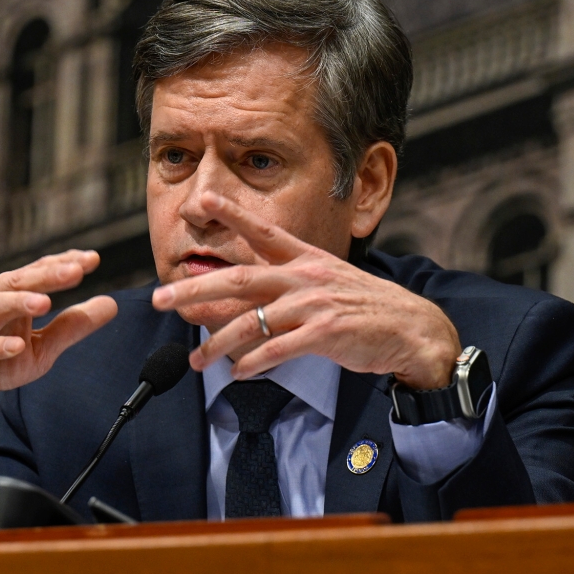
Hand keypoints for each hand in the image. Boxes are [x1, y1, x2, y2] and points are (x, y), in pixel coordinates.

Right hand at [0, 250, 117, 434]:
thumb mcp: (40, 348)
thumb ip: (72, 326)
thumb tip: (112, 304)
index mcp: (10, 294)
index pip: (39, 271)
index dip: (64, 263)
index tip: (93, 259)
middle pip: (19, 281)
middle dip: (47, 274)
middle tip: (77, 270)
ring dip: (19, 301)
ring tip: (45, 302)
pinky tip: (15, 346)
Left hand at [151, 193, 459, 388]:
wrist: (413, 329)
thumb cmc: (364, 309)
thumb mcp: (327, 284)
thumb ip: (287, 288)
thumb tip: (245, 303)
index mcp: (306, 259)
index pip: (263, 231)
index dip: (231, 212)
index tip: (201, 199)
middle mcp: (306, 276)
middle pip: (240, 278)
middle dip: (195, 288)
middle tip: (160, 298)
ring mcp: (316, 303)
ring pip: (253, 320)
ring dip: (219, 342)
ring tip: (196, 360)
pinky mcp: (327, 333)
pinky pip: (280, 348)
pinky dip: (255, 362)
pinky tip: (238, 374)